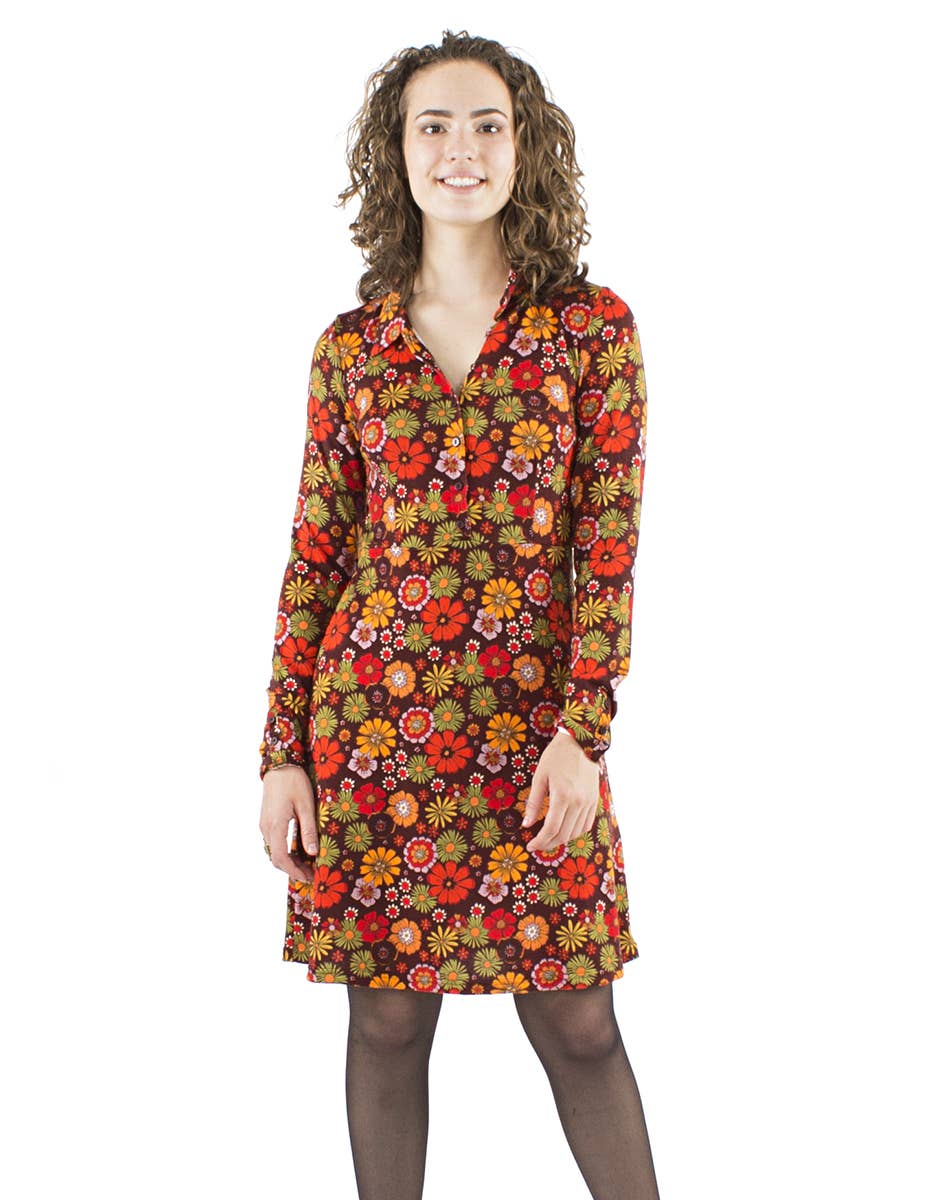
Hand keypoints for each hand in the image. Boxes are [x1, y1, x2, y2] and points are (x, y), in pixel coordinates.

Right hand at [259, 765, 318, 882]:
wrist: (280, 764)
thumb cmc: (294, 782)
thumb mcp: (306, 806)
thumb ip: (308, 831)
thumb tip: (313, 853)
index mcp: (275, 826)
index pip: (281, 858)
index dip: (294, 871)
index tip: (309, 877)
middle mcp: (266, 828)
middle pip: (276, 858)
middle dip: (293, 870)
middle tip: (312, 874)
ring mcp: (264, 825)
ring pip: (274, 851)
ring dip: (289, 861)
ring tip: (308, 865)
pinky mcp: (267, 821)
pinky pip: (274, 842)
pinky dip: (285, 851)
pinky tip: (299, 851)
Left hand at [521, 732, 599, 852]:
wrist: (581, 741)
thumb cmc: (556, 756)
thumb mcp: (540, 776)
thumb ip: (534, 802)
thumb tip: (526, 824)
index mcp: (562, 796)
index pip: (551, 829)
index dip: (540, 841)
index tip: (530, 846)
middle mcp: (578, 802)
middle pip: (564, 834)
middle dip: (548, 844)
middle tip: (537, 845)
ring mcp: (589, 802)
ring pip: (576, 832)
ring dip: (562, 839)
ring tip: (549, 839)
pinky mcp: (594, 800)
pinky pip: (586, 824)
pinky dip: (575, 832)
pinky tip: (565, 830)